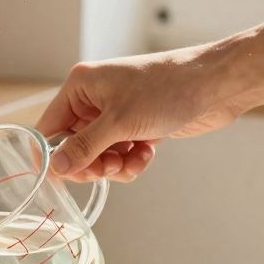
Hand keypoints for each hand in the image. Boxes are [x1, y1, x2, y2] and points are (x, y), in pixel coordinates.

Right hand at [38, 42, 255, 182]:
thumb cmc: (167, 89)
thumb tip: (54, 168)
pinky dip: (131, 161)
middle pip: (73, 147)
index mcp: (80, 87)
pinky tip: (147, 153)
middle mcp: (93, 100)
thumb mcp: (119, 122)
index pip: (49, 129)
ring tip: (132, 160)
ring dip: (114, 165)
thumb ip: (83, 148)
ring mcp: (115, 114)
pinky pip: (120, 155)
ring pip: (98, 155)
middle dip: (91, 163)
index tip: (67, 178)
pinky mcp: (135, 127)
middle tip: (109, 168)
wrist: (214, 86)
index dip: (54, 156)